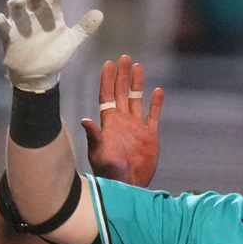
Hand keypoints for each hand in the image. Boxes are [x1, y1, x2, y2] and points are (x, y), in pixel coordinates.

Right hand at [0, 0, 102, 92]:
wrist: (38, 76)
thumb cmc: (54, 55)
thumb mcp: (71, 43)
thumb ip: (84, 29)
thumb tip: (100, 13)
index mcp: (51, 12)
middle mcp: (34, 13)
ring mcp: (20, 23)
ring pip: (16, 7)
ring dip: (17, 1)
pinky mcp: (8, 36)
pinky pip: (1, 26)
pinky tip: (0, 19)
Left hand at [82, 55, 163, 186]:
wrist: (128, 186)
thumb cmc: (109, 173)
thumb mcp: (99, 154)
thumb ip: (94, 136)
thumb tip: (84, 120)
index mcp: (109, 123)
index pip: (106, 95)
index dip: (107, 79)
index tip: (108, 63)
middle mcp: (122, 122)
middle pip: (121, 93)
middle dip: (122, 76)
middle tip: (124, 58)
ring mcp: (136, 128)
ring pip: (136, 100)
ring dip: (137, 84)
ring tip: (138, 66)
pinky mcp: (149, 136)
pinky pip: (153, 116)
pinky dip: (156, 104)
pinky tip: (158, 91)